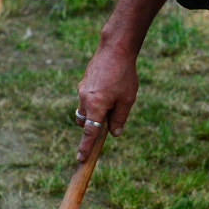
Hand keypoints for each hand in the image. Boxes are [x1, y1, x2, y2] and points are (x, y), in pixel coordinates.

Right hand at [75, 44, 137, 159]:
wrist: (114, 49)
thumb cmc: (124, 75)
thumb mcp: (127, 100)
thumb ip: (120, 118)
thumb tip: (114, 134)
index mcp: (95, 106)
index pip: (89, 133)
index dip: (85, 147)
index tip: (81, 159)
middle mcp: (84, 99)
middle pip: (84, 122)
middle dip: (92, 126)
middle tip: (110, 120)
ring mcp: (82, 90)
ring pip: (84, 110)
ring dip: (94, 113)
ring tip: (113, 100)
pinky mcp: (83, 83)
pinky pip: (86, 98)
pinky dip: (95, 100)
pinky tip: (110, 88)